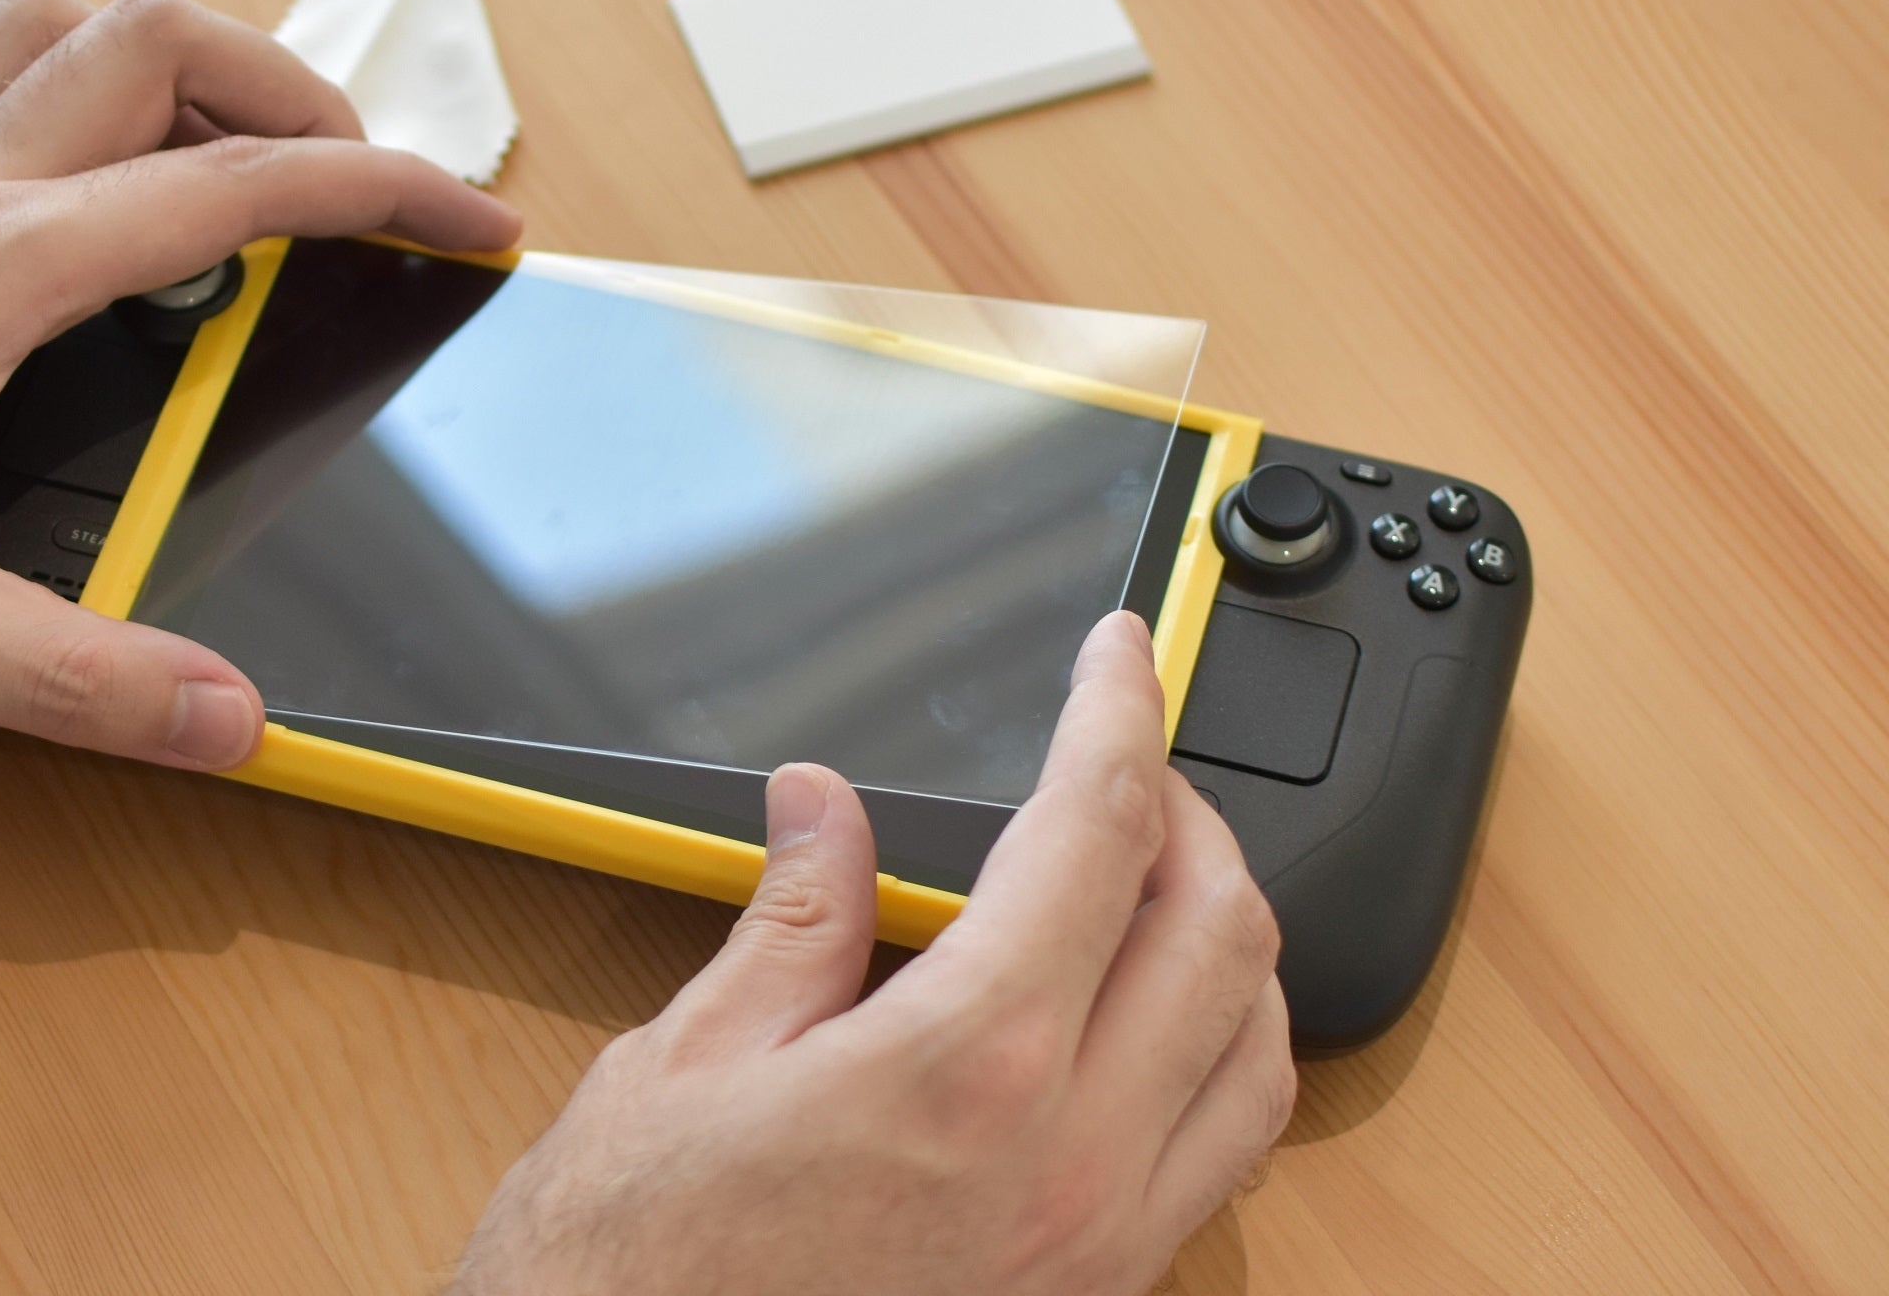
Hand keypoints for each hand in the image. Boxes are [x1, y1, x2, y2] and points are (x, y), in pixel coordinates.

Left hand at [0, 0, 518, 767]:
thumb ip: (71, 680)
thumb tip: (225, 715)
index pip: (234, 186)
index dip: (382, 189)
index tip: (469, 218)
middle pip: (159, 44)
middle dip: (297, 91)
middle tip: (360, 185)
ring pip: (61, 28)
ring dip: (177, 62)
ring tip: (241, 153)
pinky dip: (73, 90)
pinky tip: (91, 186)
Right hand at [451, 611, 1294, 1295]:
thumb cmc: (627, 1288)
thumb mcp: (676, 1073)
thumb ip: (789, 926)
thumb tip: (826, 811)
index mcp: (966, 1073)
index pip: (1100, 835)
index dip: (1119, 715)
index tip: (1120, 655)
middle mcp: (1069, 1166)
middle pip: (1221, 931)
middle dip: (1192, 813)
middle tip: (1126, 762)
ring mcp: (1100, 1251)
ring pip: (1261, 1052)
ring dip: (1231, 940)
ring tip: (1154, 882)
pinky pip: (1224, 1157)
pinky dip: (1221, 1057)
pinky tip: (1149, 1028)